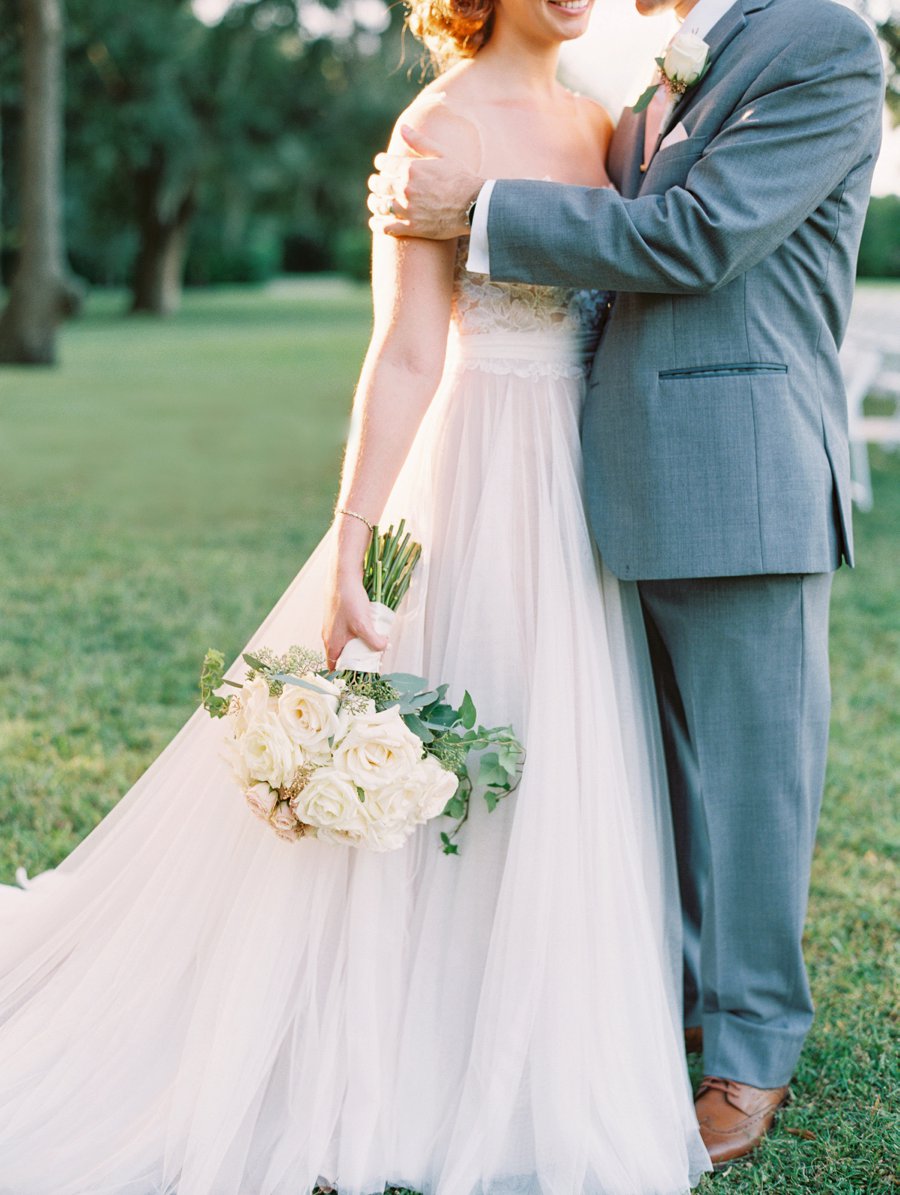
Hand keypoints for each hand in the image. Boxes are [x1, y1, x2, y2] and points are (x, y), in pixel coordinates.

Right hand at [322, 578, 387, 671]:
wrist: (343, 576)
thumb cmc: (349, 600)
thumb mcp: (363, 625)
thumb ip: (373, 641)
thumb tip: (382, 648)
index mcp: (331, 644)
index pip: (335, 667)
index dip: (347, 673)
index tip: (361, 673)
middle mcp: (329, 637)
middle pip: (344, 655)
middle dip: (358, 657)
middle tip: (374, 656)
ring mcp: (334, 626)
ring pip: (347, 642)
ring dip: (360, 643)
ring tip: (374, 640)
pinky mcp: (340, 616)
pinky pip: (349, 630)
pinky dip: (359, 632)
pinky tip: (370, 625)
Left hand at [367, 125, 483, 240]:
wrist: (474, 205)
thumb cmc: (460, 177)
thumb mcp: (441, 154)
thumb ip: (419, 142)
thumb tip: (402, 127)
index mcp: (410, 168)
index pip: (384, 163)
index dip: (381, 162)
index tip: (382, 164)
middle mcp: (405, 188)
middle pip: (378, 183)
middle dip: (375, 182)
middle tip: (376, 183)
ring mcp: (406, 209)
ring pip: (379, 205)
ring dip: (374, 201)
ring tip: (375, 200)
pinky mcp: (411, 227)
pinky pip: (385, 227)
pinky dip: (377, 224)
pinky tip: (375, 221)